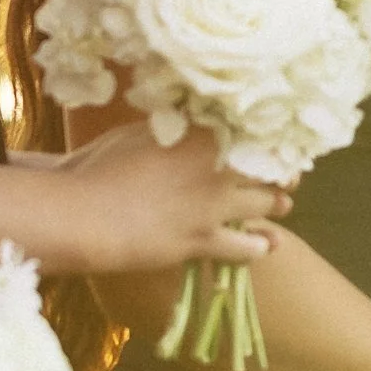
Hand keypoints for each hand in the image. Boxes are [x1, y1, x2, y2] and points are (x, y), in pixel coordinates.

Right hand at [61, 124, 288, 276]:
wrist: (82, 214)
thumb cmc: (100, 167)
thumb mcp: (141, 134)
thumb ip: (177, 129)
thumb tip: (195, 123)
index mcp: (202, 134)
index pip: (258, 131)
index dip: (274, 138)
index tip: (278, 142)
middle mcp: (216, 167)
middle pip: (272, 166)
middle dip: (283, 172)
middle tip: (288, 176)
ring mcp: (213, 205)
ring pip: (267, 204)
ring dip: (276, 205)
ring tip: (281, 206)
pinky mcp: (204, 240)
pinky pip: (247, 247)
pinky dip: (258, 247)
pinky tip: (264, 246)